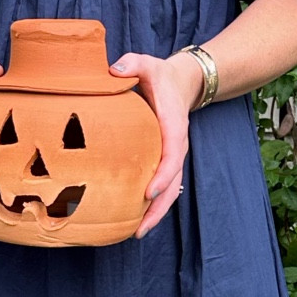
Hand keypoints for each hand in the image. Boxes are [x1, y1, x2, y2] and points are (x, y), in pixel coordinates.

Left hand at [108, 50, 202, 237]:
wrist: (182, 83)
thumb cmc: (160, 76)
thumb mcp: (147, 64)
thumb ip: (132, 64)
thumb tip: (114, 69)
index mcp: (173, 126)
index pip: (172, 155)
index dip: (163, 174)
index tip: (148, 192)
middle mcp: (177, 145)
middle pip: (173, 182)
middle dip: (158, 207)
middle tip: (141, 228)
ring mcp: (173, 155)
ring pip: (170, 190)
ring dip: (156, 212)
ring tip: (138, 232)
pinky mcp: (166, 160)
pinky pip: (163, 186)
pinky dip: (153, 204)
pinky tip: (136, 219)